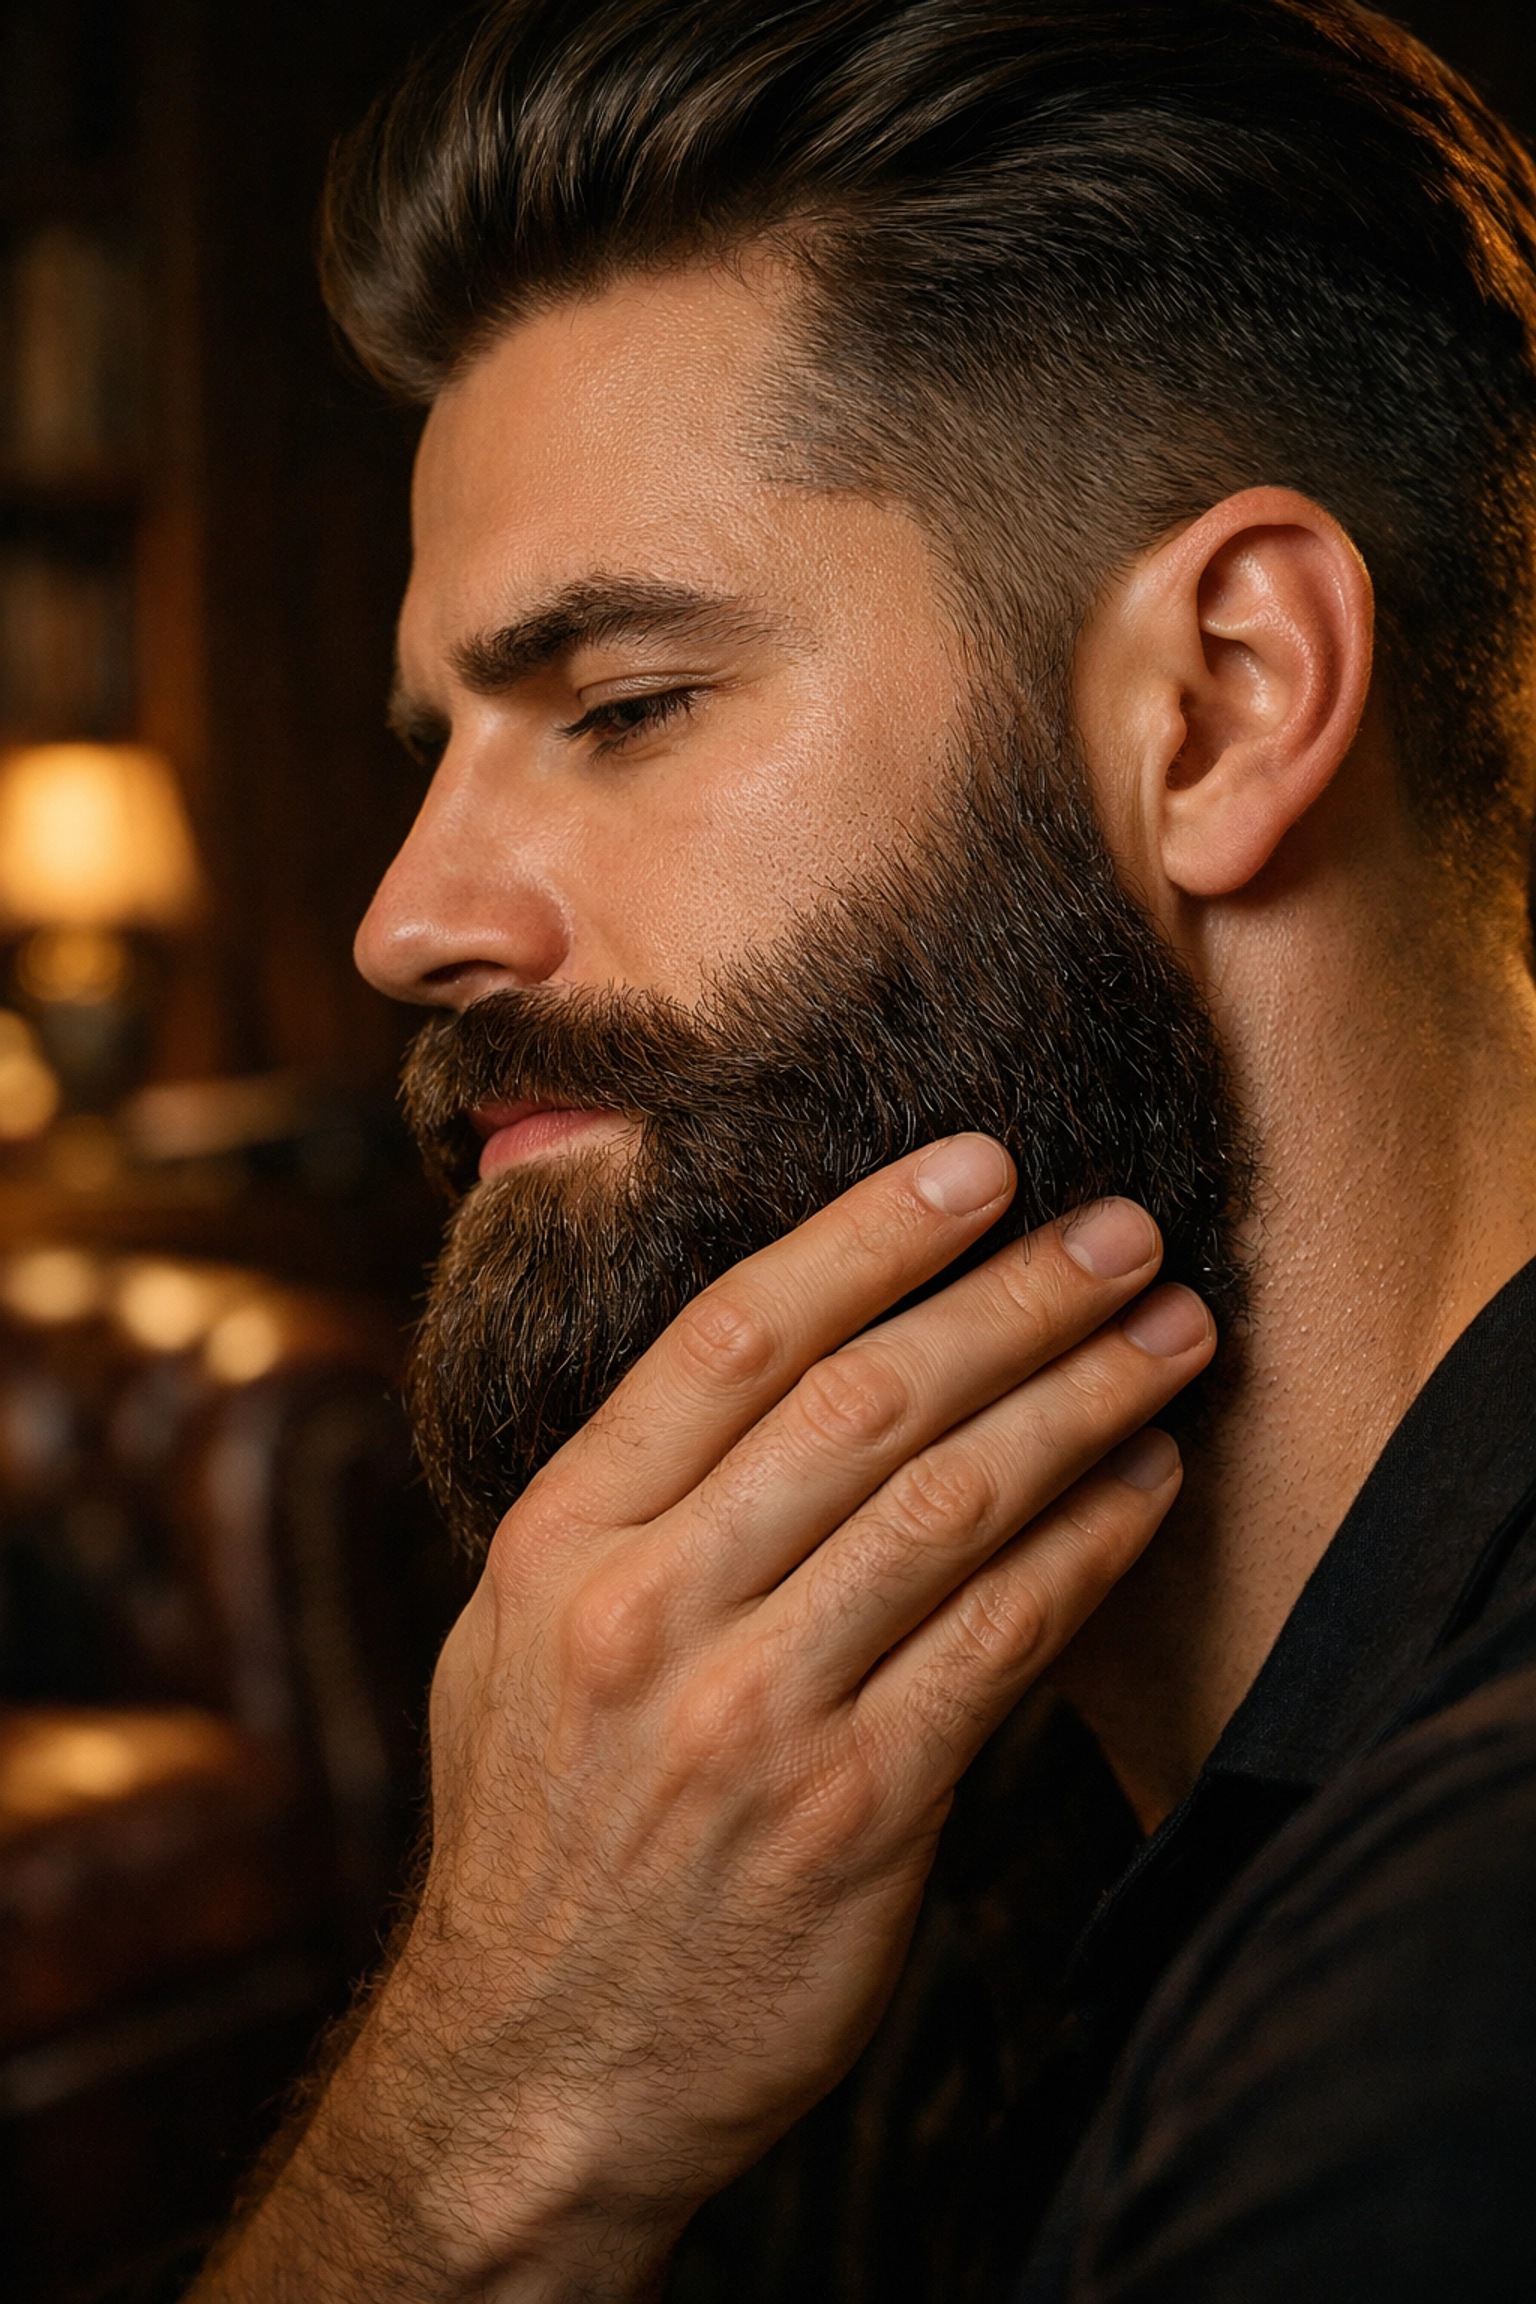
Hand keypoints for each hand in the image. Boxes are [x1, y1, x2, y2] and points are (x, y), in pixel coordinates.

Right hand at [197, 1137, 1211, 2302]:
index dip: (868, 1235)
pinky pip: (998, 1647)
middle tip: (1121, 1230)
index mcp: (560, 1542)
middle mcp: (651, 1612)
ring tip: (1170, 1336)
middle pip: (864, 1401)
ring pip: (950, 1507)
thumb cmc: (539, 1830)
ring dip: (1081, 1402)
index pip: (731, 1338)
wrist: (539, 2069)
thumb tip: (771, 1350)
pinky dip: (1086, 1551)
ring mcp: (753, 1716)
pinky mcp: (853, 1815)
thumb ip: (622, 1501)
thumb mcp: (511, 1640)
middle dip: (1014, 1297)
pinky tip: (1145, 1486)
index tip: (975, 1166)